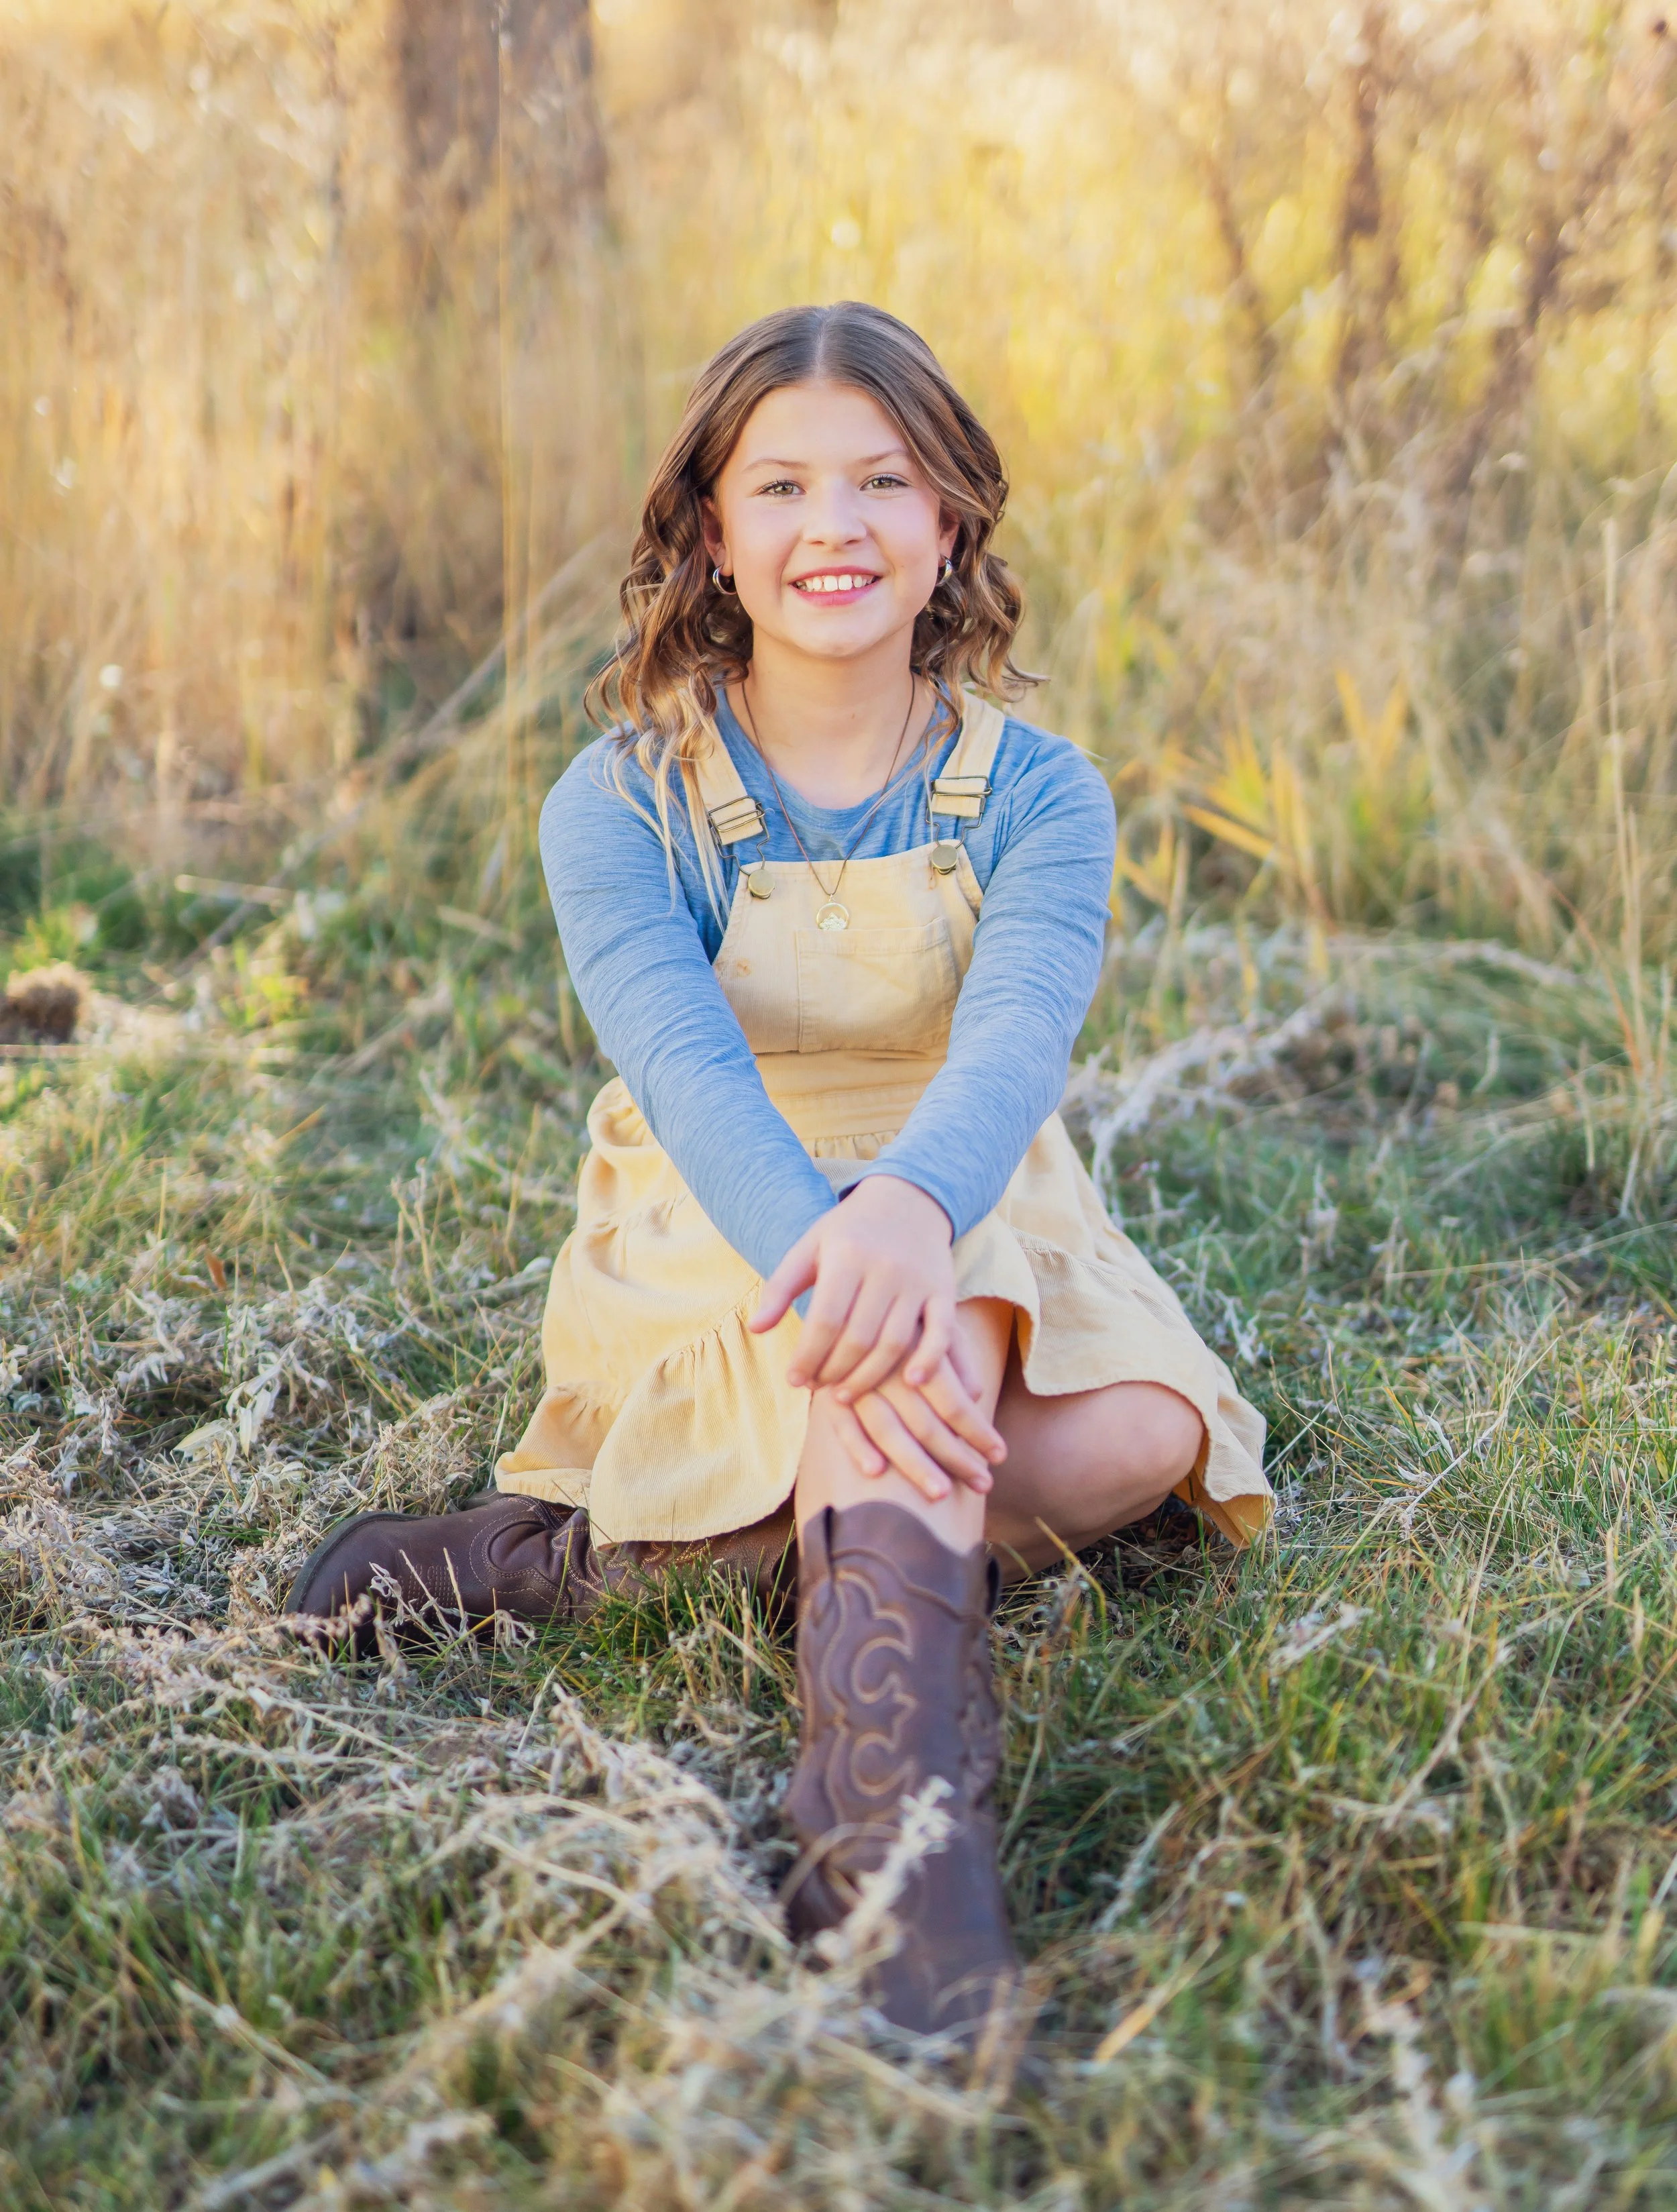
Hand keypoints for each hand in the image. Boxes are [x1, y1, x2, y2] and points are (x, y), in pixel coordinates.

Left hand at [752, 1175, 963, 1399]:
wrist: (908, 1200)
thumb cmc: (849, 1231)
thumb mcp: (810, 1246)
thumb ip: (781, 1287)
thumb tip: (755, 1329)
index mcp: (847, 1255)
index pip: (825, 1320)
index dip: (808, 1356)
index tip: (794, 1379)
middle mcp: (885, 1268)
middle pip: (858, 1338)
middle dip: (833, 1372)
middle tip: (818, 1387)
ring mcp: (918, 1281)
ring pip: (895, 1343)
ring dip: (868, 1377)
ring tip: (845, 1394)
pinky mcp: (944, 1291)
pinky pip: (942, 1333)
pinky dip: (929, 1361)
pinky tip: (910, 1384)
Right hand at [829, 1332, 1005, 1503]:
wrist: (849, 1295)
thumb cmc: (904, 1315)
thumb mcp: (934, 1321)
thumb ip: (957, 1357)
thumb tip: (976, 1395)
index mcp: (920, 1348)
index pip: (953, 1400)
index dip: (977, 1431)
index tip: (1000, 1455)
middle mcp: (889, 1366)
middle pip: (924, 1422)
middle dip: (955, 1457)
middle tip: (984, 1485)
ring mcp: (856, 1380)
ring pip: (886, 1428)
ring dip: (913, 1464)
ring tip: (941, 1493)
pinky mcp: (828, 1390)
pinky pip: (841, 1423)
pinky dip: (857, 1447)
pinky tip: (876, 1472)